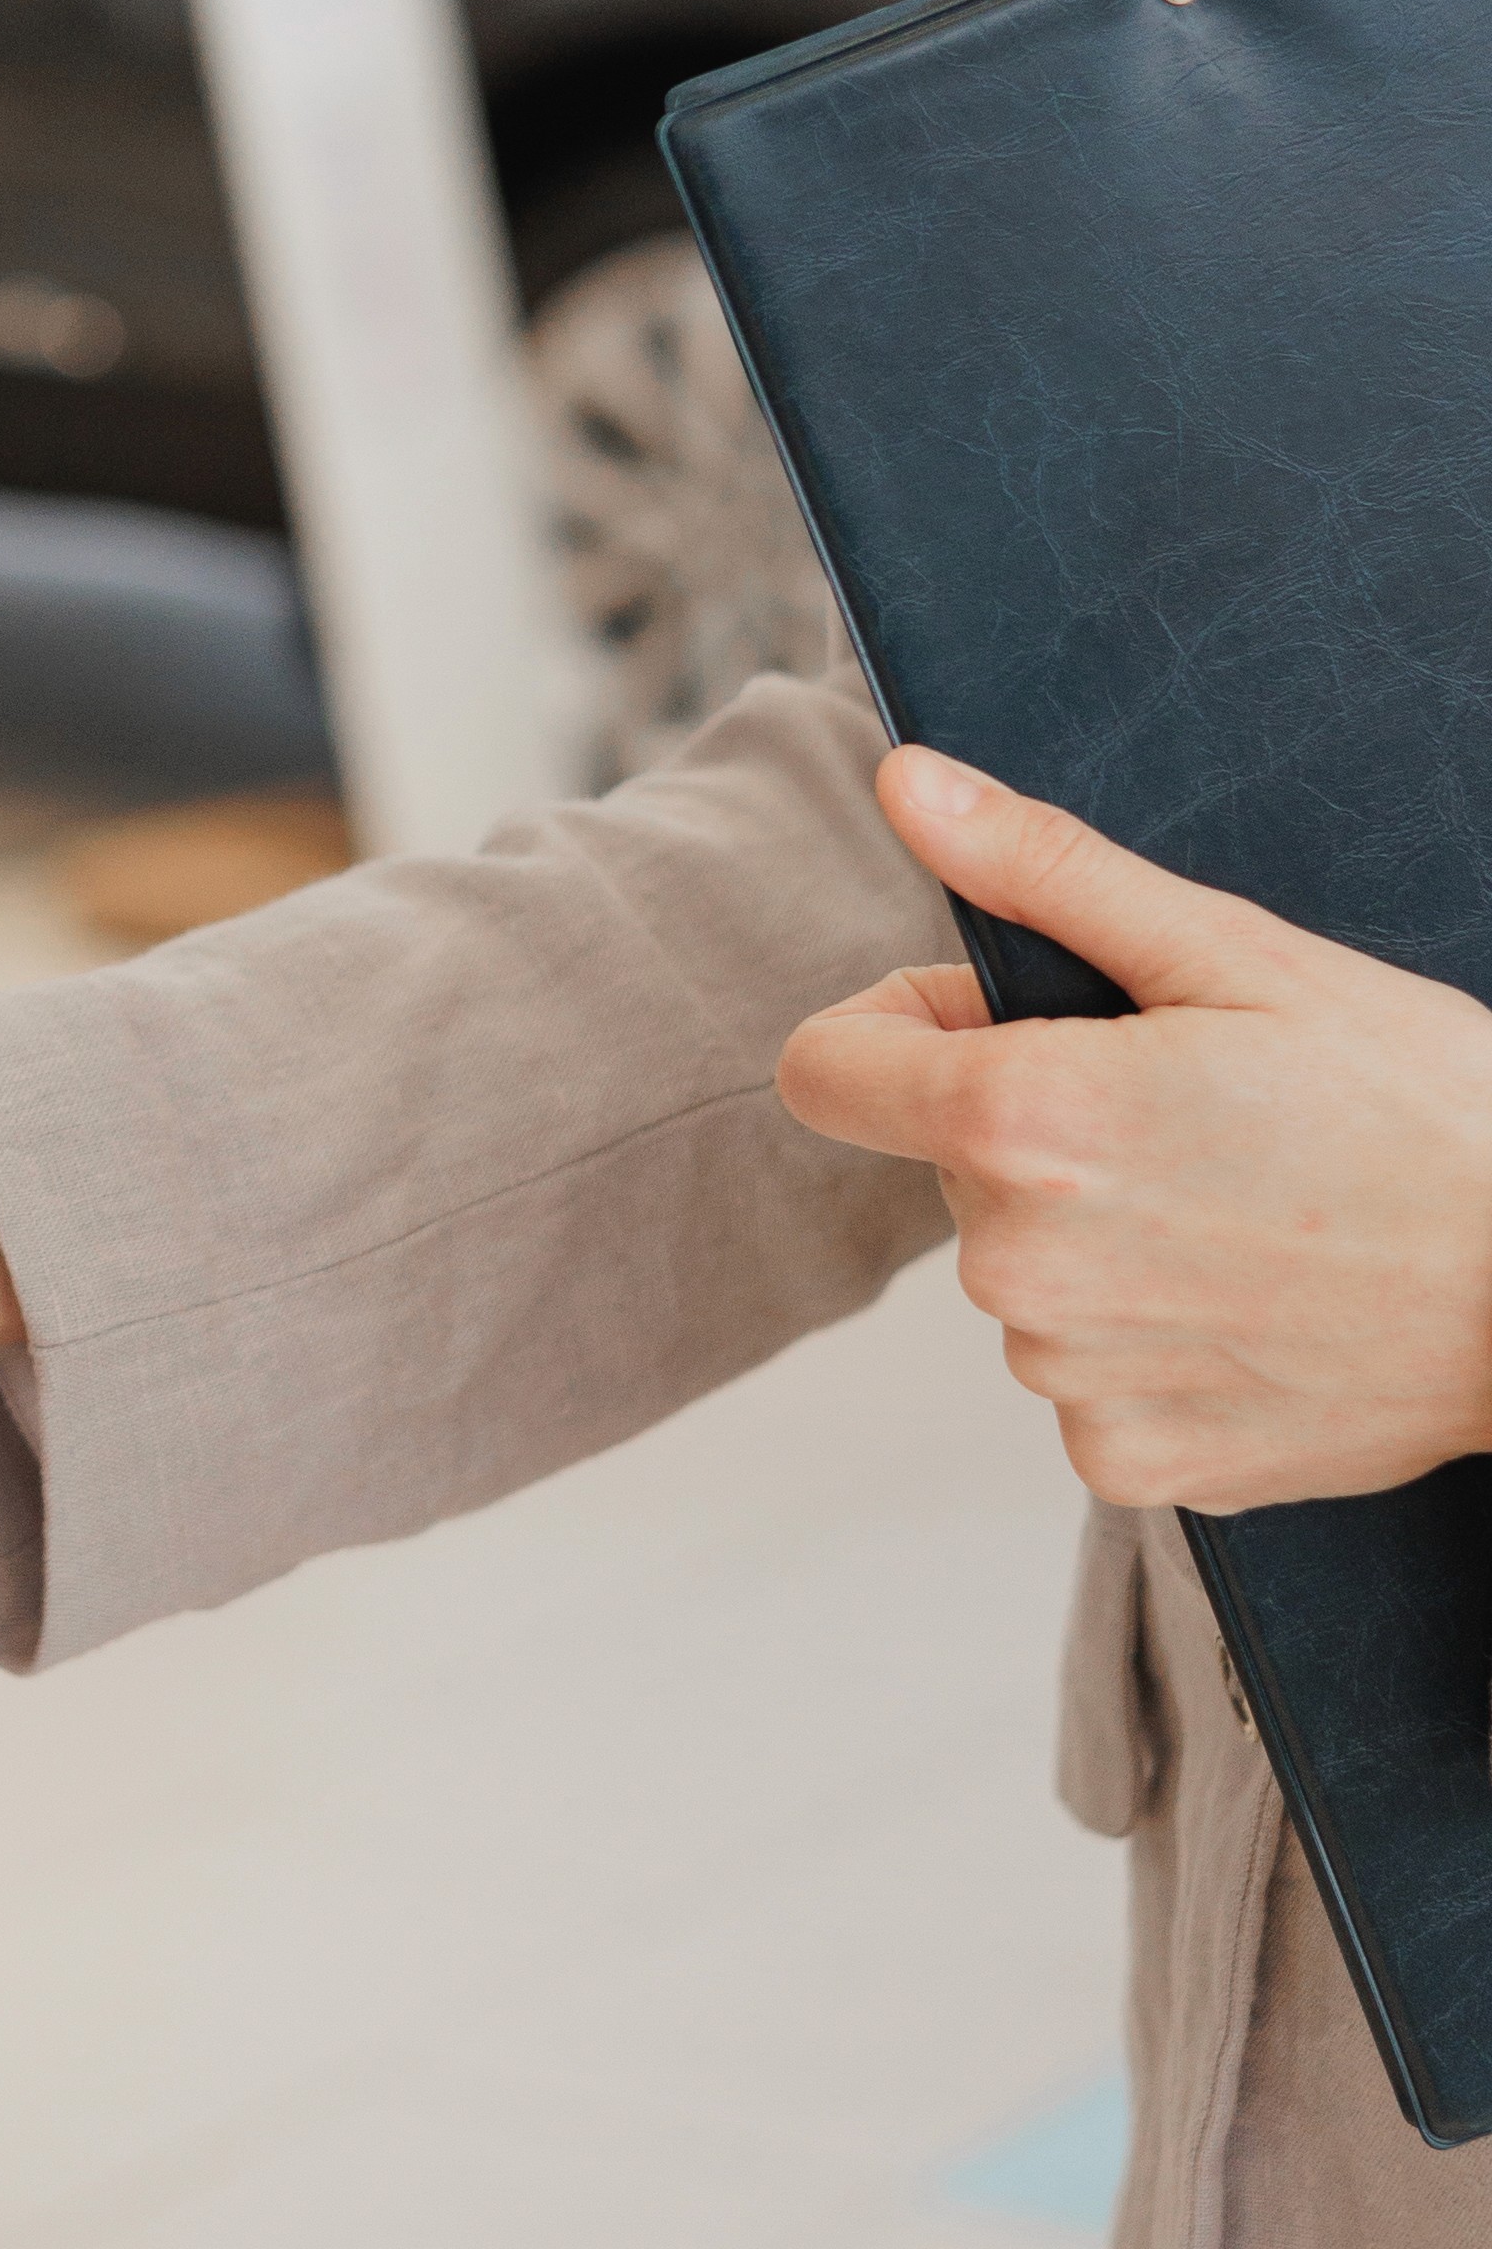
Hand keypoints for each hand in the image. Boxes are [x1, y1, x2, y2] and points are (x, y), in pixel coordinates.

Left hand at [776, 745, 1491, 1509]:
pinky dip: (1154, 1337)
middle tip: (1201, 1119)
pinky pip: (1088, 1372)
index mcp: (1021, 1121)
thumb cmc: (1423, 1106)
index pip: (825, 1067)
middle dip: (1040, 1130)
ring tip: (1251, 1210)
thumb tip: (906, 785)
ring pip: (1026, 1274)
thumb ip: (1044, 871)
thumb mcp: (1236, 953)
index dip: (906, 1026)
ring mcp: (1071, 1378)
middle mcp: (1017, 1267)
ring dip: (1103, 1237)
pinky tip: (1260, 1300)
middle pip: (950, 1168)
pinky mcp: (1130, 1463)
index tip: (1006, 1021)